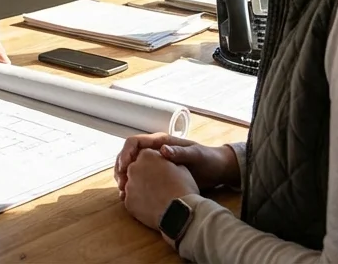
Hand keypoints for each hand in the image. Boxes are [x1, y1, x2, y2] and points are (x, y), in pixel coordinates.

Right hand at [114, 133, 238, 197]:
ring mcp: (154, 164)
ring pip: (131, 167)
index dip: (126, 153)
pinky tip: (130, 195)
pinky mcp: (156, 176)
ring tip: (123, 190)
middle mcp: (153, 151)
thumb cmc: (208, 160)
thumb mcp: (196, 155)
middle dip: (121, 167)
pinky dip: (132, 185)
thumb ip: (180, 152)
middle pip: (128, 155)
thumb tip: (163, 149)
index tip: (125, 167)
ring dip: (124, 177)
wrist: (217, 171)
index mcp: (160, 142)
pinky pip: (139, 178)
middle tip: (121, 182)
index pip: (134, 142)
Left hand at [122, 148, 198, 234]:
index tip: (160, 173)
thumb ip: (167, 161)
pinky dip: (139, 204)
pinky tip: (151, 208)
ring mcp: (129, 185)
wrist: (181, 212)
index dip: (154, 166)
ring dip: (141, 190)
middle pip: (136, 170)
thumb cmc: (184, 188)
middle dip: (144, 177)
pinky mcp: (128, 202)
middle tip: (157, 187)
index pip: (145, 157)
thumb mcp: (180, 167)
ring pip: (132, 186)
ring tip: (156, 199)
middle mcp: (134, 168)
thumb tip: (164, 163)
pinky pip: (131, 201)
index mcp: (147, 155)